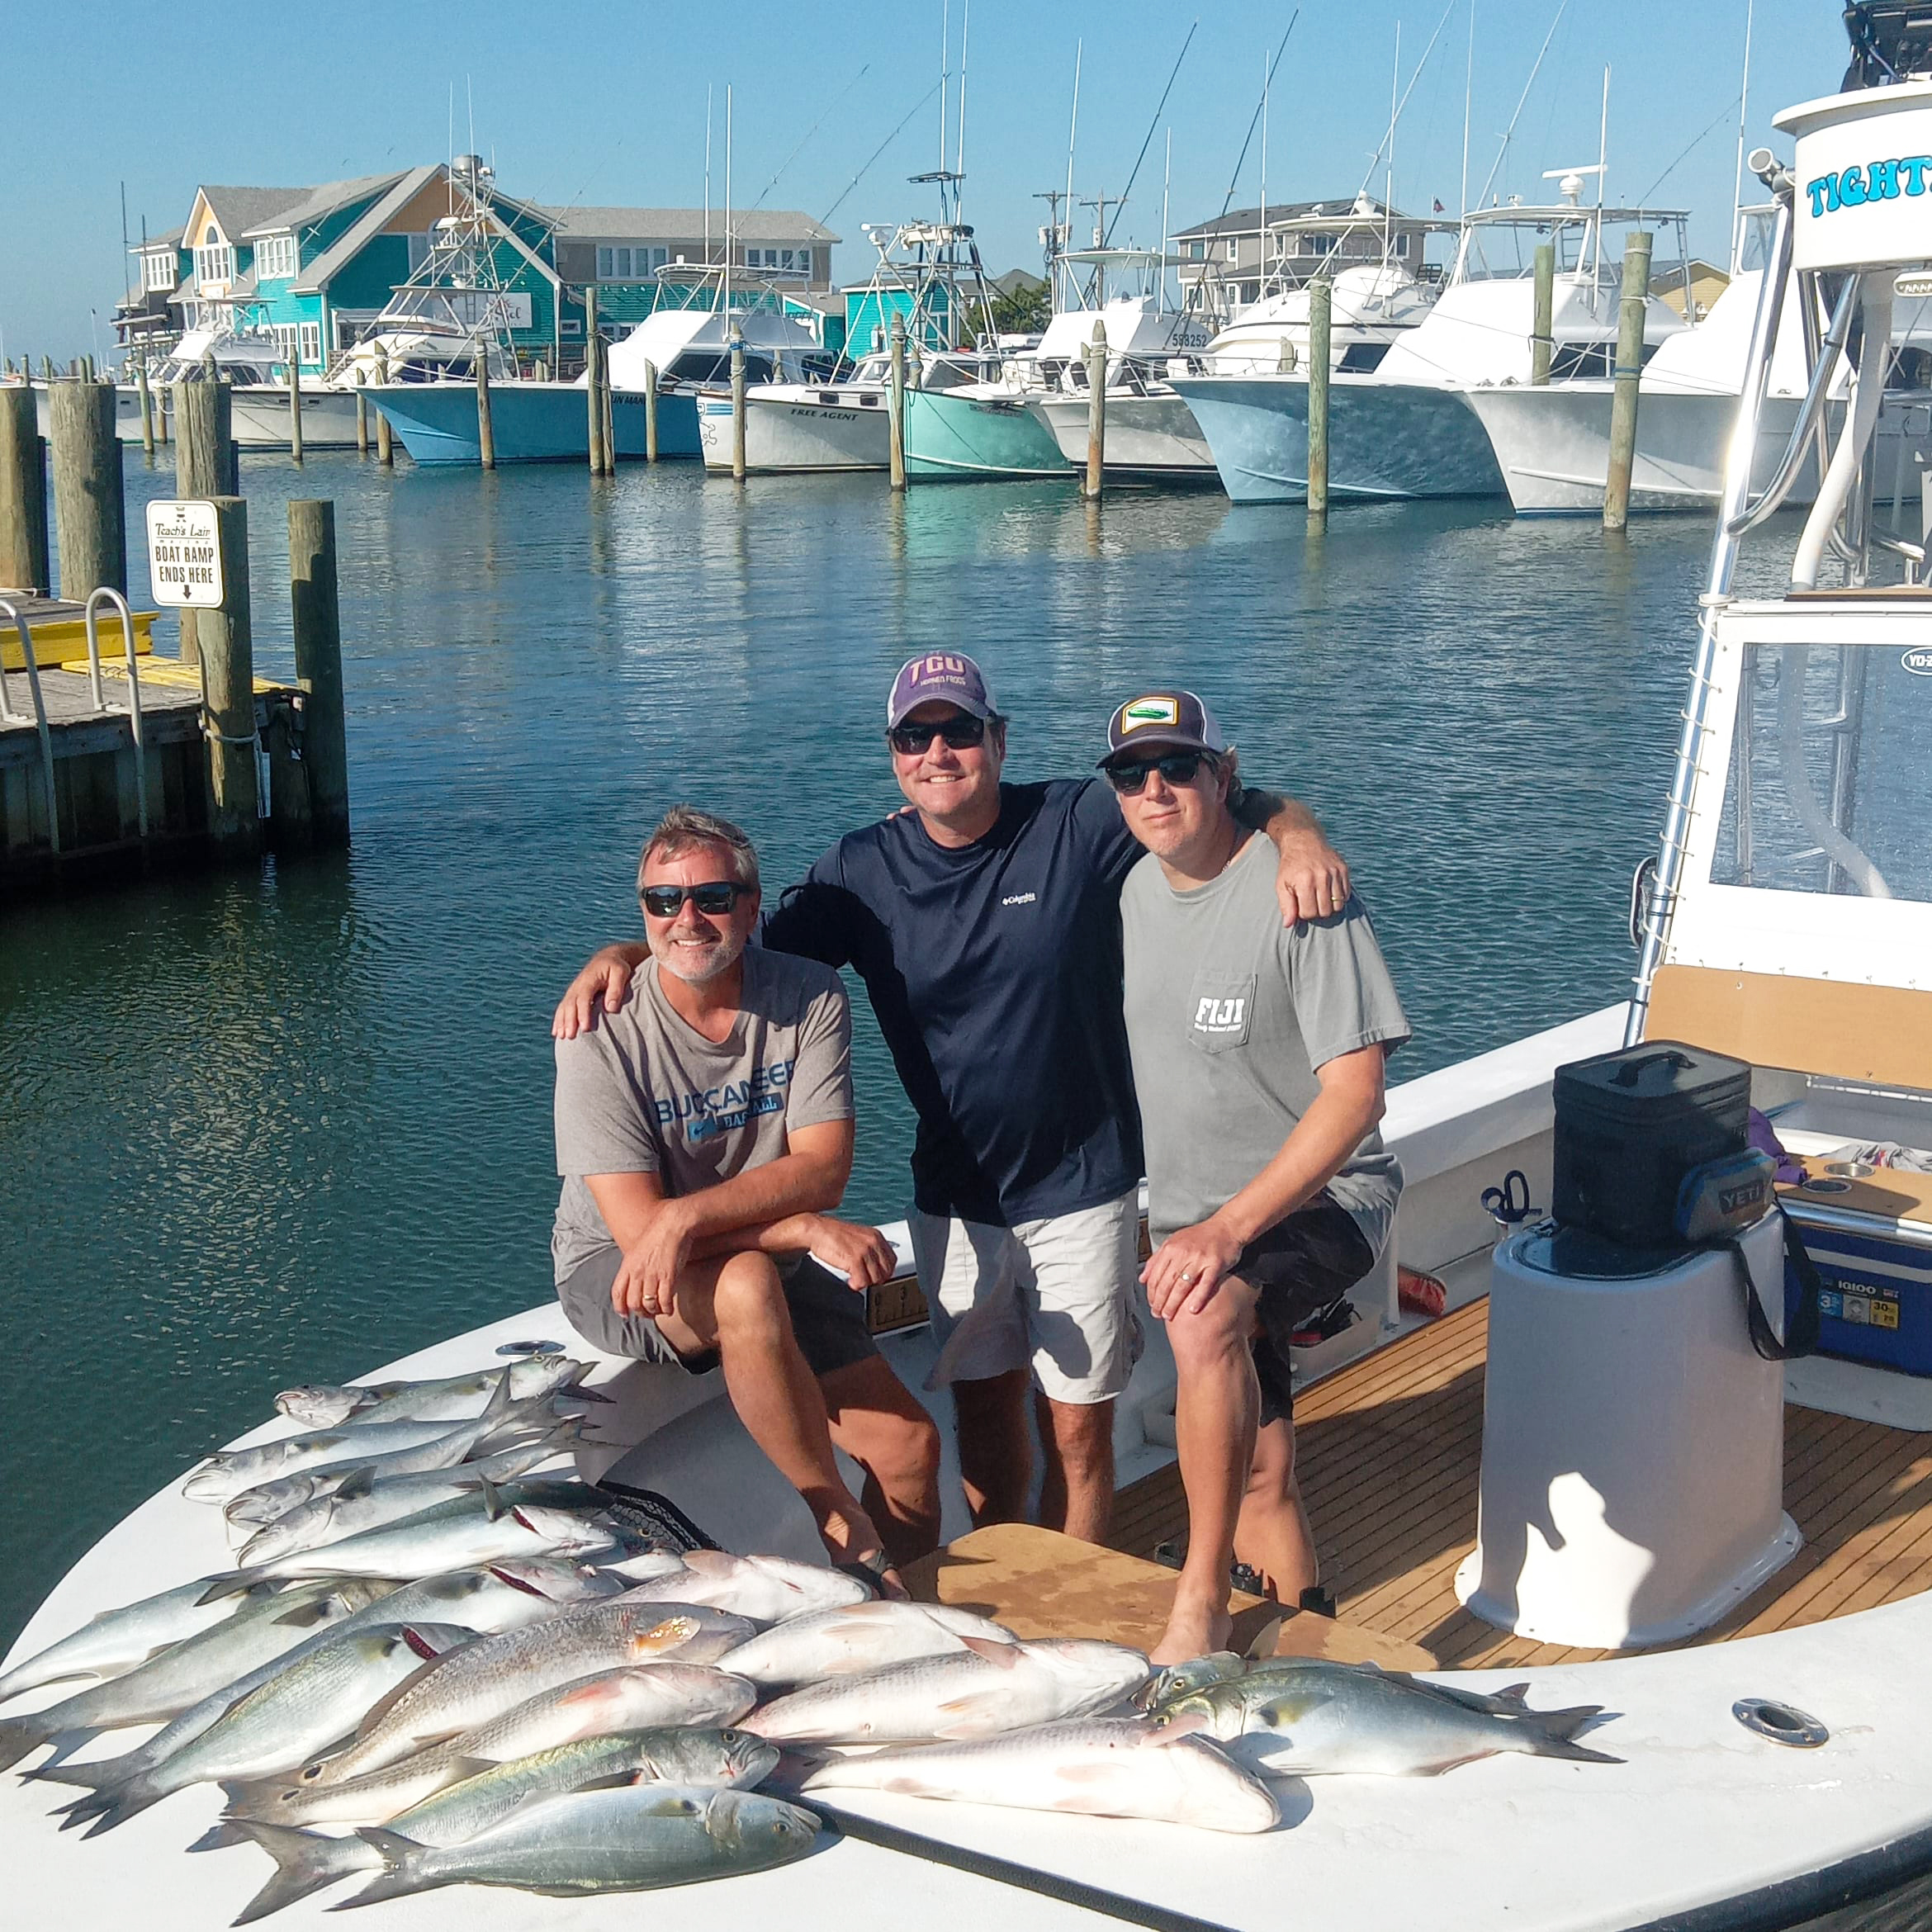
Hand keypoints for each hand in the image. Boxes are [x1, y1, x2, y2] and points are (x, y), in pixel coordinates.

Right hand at [553, 947, 637, 1039]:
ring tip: (562, 1037)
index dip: (583, 1013)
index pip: (584, 998)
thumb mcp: (621, 972)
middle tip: (571, 1036)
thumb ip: (616, 989)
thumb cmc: (617, 967)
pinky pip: (562, 1008)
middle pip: (571, 1005)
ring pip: (564, 1007)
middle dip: (569, 1021)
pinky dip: (558, 1020)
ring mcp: (573, 990)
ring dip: (561, 1022)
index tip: (585, 1028)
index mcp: (589, 979)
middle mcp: (578, 985)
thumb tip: (611, 1008)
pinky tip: (557, 1033)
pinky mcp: (572, 995)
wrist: (607, 959)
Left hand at [610, 1202, 696, 1323]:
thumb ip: (634, 1266)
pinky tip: (669, 1308)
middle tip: (648, 1314)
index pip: (617, 1292)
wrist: (673, 1223)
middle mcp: (637, 1272)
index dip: (619, 1307)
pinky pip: (664, 1301)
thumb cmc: (658, 1235)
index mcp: (627, 1265)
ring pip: (648, 1305)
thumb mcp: (638, 1250)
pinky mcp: (668, 1276)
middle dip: (640, 1313)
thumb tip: (636, 1282)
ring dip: (654, 1312)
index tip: (625, 1314)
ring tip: (660, 1310)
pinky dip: (666, 1308)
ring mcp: (652, 1275)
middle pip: (633, 1303)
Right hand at [806, 1217, 899, 1289]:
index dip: (885, 1271)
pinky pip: (862, 1282)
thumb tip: (876, 1266)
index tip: (877, 1276)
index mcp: (876, 1236)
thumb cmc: (833, 1234)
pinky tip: (850, 1281)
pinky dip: (856, 1285)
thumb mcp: (858, 1237)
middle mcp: (873, 1243)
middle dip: (875, 1279)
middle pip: (886, 1271)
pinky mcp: (854, 1260)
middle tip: (864, 1279)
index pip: (892, 1260)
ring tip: (855, 1279)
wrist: (817, 1229)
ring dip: (864, 1282)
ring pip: (875, 1278)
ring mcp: (864, 1251)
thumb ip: (870, 1249)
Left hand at [1142, 1216, 1247, 1319]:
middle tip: (1157, 1314)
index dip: (1151, 1293)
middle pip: (1166, 1282)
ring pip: (1182, 1286)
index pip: (1156, 1275)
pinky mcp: (1215, 1264)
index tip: (1151, 1304)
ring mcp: (1199, 1259)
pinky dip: (1198, 1298)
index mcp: (1171, 1248)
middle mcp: (1183, 1253)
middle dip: (1160, 1301)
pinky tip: (1192, 1310)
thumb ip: (1156, 1259)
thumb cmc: (1199, 1236)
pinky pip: (1205, 1284)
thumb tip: (1142, 1278)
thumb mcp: (1174, 1242)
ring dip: (1173, 1303)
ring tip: (1169, 1315)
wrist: (1226, 1227)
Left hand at [1274, 829, 1350, 928]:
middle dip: (1317, 911)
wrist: (1303, 841)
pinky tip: (1329, 891)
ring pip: (1338, 905)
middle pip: (1325, 911)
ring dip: (1329, 906)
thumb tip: (1289, 925)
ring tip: (1320, 897)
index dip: (1304, 913)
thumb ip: (1286, 906)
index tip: (1300, 905)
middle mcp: (1322, 877)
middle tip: (1310, 902)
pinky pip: (1346, 894)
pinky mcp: (1344, 869)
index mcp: (1305, 881)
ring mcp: (1335, 873)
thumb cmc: (1290, 866)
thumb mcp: (1282, 884)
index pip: (1309, 913)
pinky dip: (1339, 897)